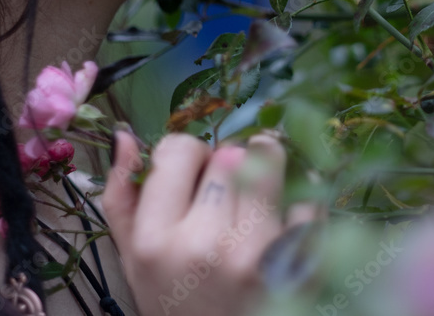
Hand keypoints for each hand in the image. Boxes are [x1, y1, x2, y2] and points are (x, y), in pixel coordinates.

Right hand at [103, 131, 305, 315]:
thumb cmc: (176, 301)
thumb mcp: (134, 259)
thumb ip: (123, 196)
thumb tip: (125, 135)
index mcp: (156, 241)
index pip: (179, 151)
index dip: (189, 153)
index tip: (195, 171)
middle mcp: (205, 244)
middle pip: (228, 154)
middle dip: (230, 162)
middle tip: (230, 188)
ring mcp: (257, 253)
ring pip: (270, 161)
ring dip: (268, 164)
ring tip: (261, 186)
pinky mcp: (301, 261)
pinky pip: (310, 195)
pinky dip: (304, 193)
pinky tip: (289, 209)